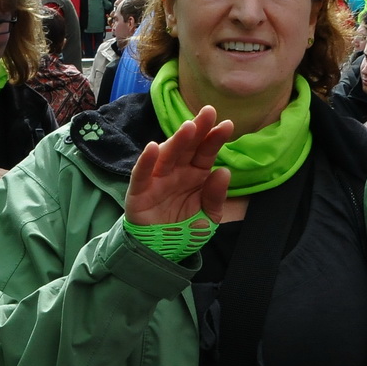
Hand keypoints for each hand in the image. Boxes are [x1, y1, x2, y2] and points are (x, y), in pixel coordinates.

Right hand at [125, 104, 234, 225]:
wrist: (160, 253)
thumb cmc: (184, 231)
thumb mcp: (208, 218)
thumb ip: (216, 197)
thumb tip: (224, 172)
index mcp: (196, 175)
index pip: (206, 152)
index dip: (215, 139)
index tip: (227, 125)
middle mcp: (177, 172)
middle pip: (188, 147)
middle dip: (198, 129)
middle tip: (208, 112)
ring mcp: (157, 179)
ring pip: (167, 155)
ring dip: (177, 140)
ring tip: (188, 127)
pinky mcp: (139, 190)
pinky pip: (141, 174)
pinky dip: (146, 161)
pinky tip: (153, 147)